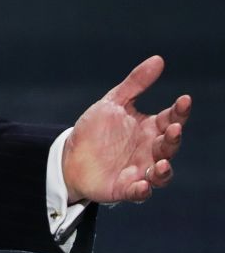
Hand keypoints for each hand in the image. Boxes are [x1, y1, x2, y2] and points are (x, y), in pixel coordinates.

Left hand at [64, 55, 190, 204]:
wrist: (70, 156)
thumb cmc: (96, 130)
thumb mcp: (114, 102)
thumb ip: (136, 83)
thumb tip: (159, 59)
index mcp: (150, 129)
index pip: (171, 119)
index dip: (180, 111)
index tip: (184, 100)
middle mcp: (150, 150)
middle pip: (169, 146)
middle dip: (174, 138)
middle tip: (173, 129)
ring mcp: (140, 170)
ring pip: (162, 174)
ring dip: (164, 169)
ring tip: (162, 163)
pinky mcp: (126, 188)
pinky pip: (139, 193)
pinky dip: (142, 190)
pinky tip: (141, 184)